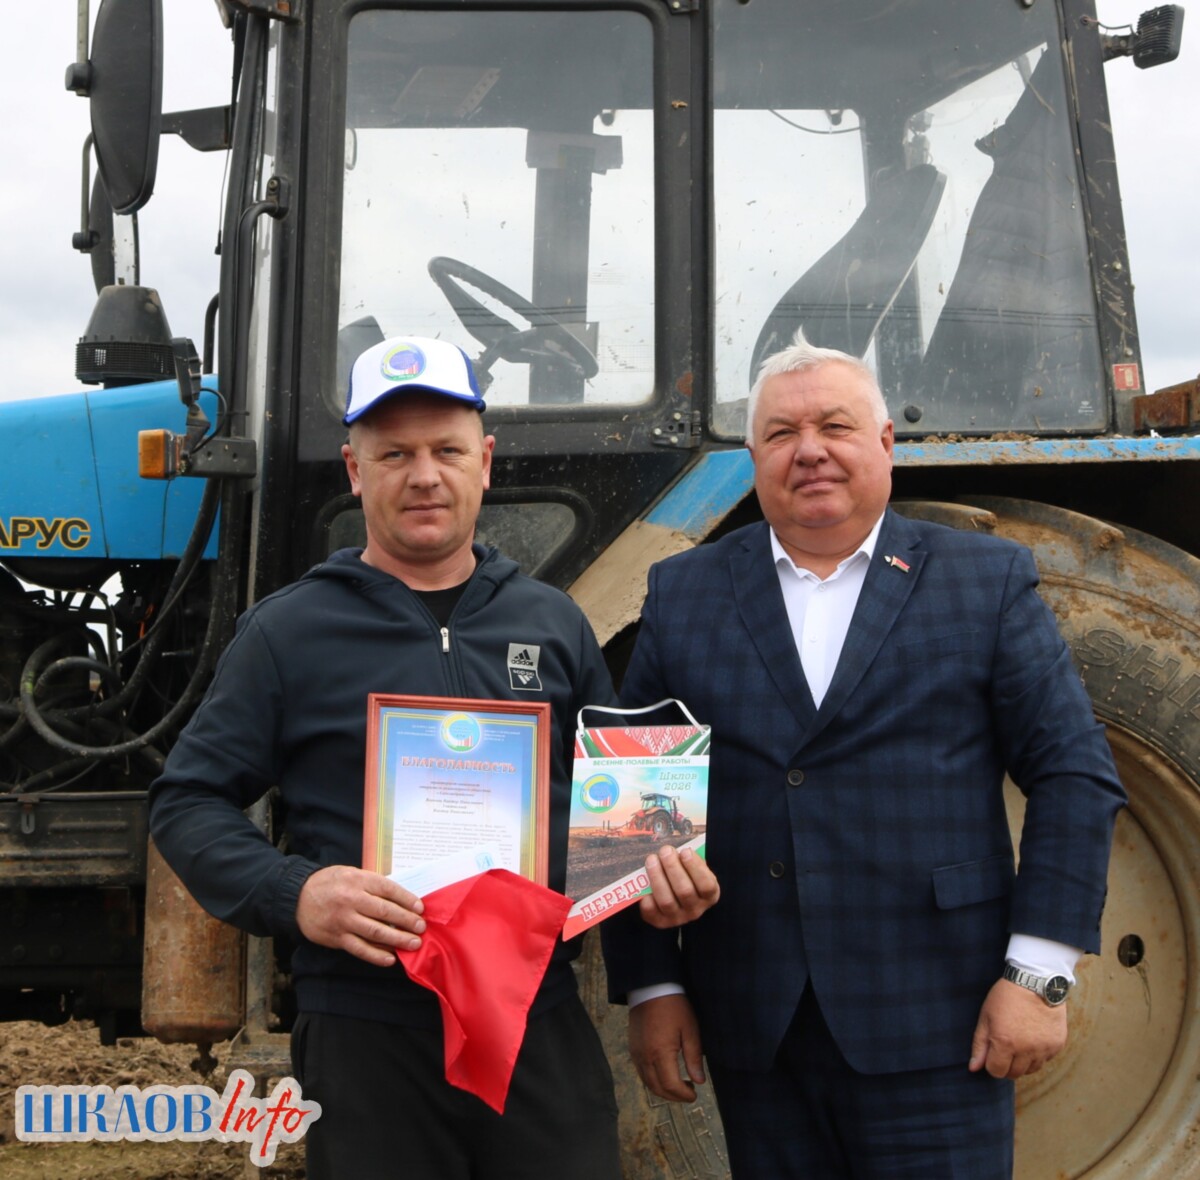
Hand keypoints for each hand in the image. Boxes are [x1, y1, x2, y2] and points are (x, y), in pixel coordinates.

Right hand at [295, 865, 425, 966]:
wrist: (298, 897)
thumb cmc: (330, 883)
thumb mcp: (351, 874)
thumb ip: (372, 884)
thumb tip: (401, 897)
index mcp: (358, 880)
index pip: (388, 889)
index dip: (406, 899)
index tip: (420, 908)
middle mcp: (351, 900)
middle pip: (384, 912)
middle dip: (406, 921)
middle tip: (421, 928)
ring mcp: (343, 921)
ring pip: (375, 932)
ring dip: (397, 939)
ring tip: (414, 944)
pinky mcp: (337, 938)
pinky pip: (359, 949)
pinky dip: (376, 955)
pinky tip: (390, 958)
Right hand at [629, 993, 705, 1101]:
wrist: (650, 988)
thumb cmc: (674, 1007)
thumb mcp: (690, 1030)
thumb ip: (694, 1058)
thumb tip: (699, 1081)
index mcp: (660, 1053)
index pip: (671, 1085)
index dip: (684, 1095)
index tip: (695, 1094)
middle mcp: (645, 1057)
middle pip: (658, 1089)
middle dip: (674, 1097)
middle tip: (688, 1093)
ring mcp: (636, 1054)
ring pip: (648, 1083)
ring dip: (663, 1090)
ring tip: (678, 1085)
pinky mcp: (632, 1049)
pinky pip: (641, 1073)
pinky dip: (653, 1080)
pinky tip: (664, 1074)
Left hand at [638, 845, 719, 928]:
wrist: (675, 898)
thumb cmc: (687, 877)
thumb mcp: (694, 868)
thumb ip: (689, 860)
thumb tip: (675, 850)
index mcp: (709, 895)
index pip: (706, 885)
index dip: (695, 868)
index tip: (685, 851)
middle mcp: (695, 910)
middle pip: (684, 891)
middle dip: (673, 868)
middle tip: (665, 851)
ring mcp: (677, 918)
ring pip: (666, 901)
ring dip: (657, 877)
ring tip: (652, 860)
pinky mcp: (660, 922)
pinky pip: (651, 910)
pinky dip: (646, 896)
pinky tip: (643, 881)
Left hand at [968, 978, 1067, 1078]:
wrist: (1036, 982)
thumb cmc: (1006, 997)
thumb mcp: (986, 1016)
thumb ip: (980, 1044)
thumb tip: (974, 1068)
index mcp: (1004, 1043)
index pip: (996, 1071)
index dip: (992, 1064)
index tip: (993, 1054)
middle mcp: (1026, 1050)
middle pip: (1014, 1074)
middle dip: (1007, 1065)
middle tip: (1006, 1047)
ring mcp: (1043, 1049)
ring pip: (1031, 1069)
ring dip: (1023, 1062)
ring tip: (1020, 1041)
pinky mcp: (1057, 1045)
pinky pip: (1045, 1060)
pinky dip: (1038, 1054)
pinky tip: (1034, 1037)